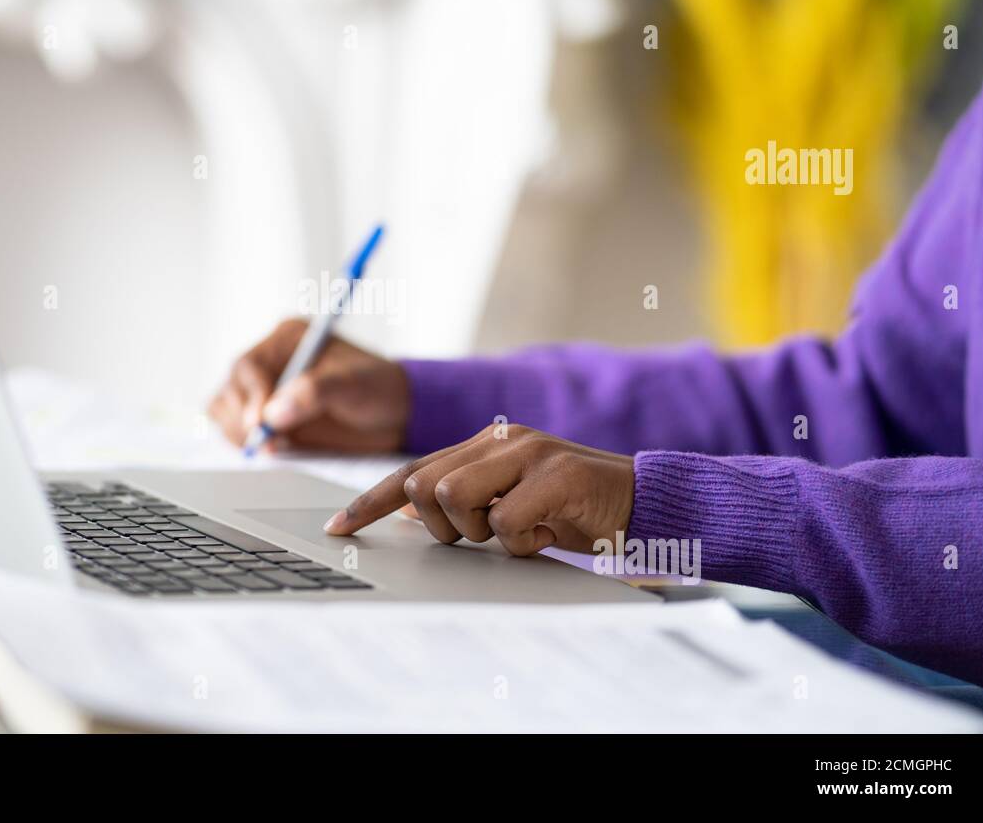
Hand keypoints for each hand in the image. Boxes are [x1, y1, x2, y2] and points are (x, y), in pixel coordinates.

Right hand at [208, 318, 411, 453]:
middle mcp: (269, 362)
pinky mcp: (264, 417)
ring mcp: (263, 390)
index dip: (250, 396)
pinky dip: (244, 442)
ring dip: (238, 432)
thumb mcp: (351, 385)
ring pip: (224, 409)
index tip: (260, 424)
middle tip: (266, 442)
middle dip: (242, 419)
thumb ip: (313, 393)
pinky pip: (234, 428)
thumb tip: (272, 415)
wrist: (393, 413)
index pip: (249, 365)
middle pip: (230, 388)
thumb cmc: (376, 387)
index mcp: (286, 339)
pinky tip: (274, 448)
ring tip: (274, 445)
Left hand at [323, 425, 634, 555]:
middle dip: (441, 526)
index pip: (411, 470)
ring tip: (523, 531)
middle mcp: (500, 439)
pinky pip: (504, 524)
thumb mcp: (509, 503)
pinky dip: (522, 543)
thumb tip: (410, 521)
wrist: (643, 503)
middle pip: (423, 486)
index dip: (371, 502)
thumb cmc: (571, 510)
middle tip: (483, 535)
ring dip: (482, 533)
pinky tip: (549, 534)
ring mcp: (528, 453)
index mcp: (484, 443)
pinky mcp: (556, 474)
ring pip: (454, 499)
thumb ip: (466, 502)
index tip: (338, 528)